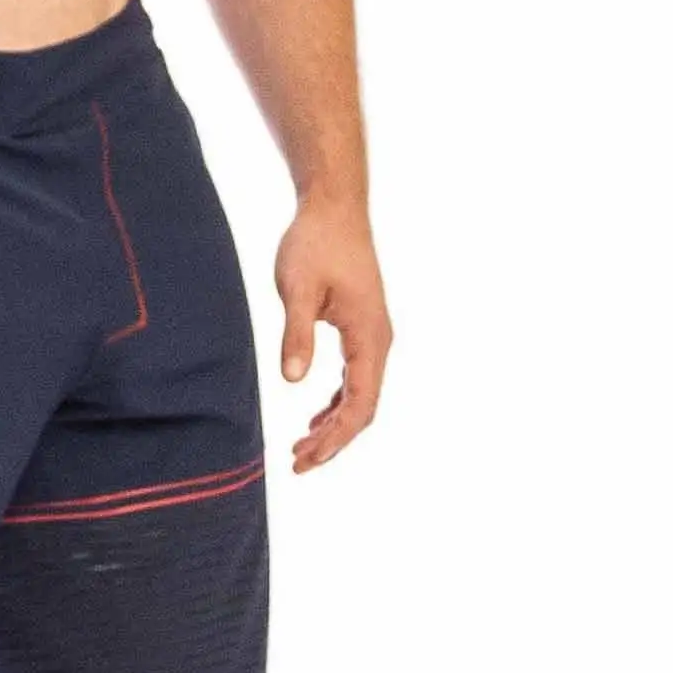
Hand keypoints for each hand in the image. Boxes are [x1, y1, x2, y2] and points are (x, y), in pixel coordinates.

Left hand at [275, 197, 392, 472]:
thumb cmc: (315, 243)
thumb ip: (296, 334)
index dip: (335, 438)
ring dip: (333, 426)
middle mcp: (378, 340)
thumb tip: (294, 380)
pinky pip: (354, 379)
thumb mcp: (297, 289)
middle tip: (298, 465)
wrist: (333, 207)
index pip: (359, 404)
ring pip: (359, 396)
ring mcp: (372, 335)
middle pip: (362, 408)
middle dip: (333, 441)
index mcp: (369, 336)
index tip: (306, 459)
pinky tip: (315, 419)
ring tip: (301, 449)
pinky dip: (336, 404)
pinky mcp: (361, 328)